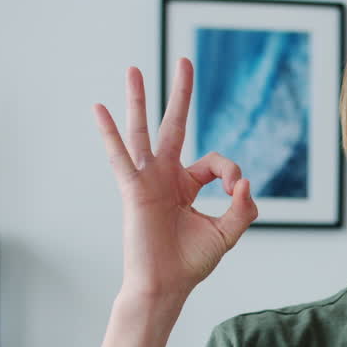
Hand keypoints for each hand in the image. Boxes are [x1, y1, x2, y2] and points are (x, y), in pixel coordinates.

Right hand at [93, 58, 256, 301]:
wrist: (165, 285)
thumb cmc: (189, 263)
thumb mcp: (227, 234)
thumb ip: (243, 209)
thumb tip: (246, 182)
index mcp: (187, 185)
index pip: (215, 162)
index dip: (232, 172)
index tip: (238, 191)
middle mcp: (165, 176)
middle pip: (174, 125)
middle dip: (181, 94)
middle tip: (185, 60)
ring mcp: (147, 180)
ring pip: (143, 131)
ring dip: (140, 100)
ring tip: (135, 68)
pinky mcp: (133, 189)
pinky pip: (120, 156)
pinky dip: (109, 133)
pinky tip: (99, 108)